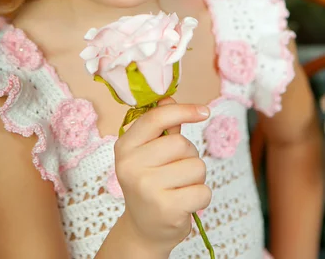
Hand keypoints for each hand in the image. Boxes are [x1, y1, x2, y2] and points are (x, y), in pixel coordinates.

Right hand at [114, 97, 210, 253]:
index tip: (204, 111)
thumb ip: (160, 127)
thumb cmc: (150, 182)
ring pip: (196, 166)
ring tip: (179, 187)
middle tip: (176, 171)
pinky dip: (201, 197)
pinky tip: (185, 204)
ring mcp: (147, 188)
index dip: (183, 110)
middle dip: (188, 155)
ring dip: (196, 177)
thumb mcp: (148, 153)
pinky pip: (203, 190)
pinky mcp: (166, 208)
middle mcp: (131, 166)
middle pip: (181, 143)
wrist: (144, 229)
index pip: (155, 118)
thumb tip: (168, 99)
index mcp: (124, 147)